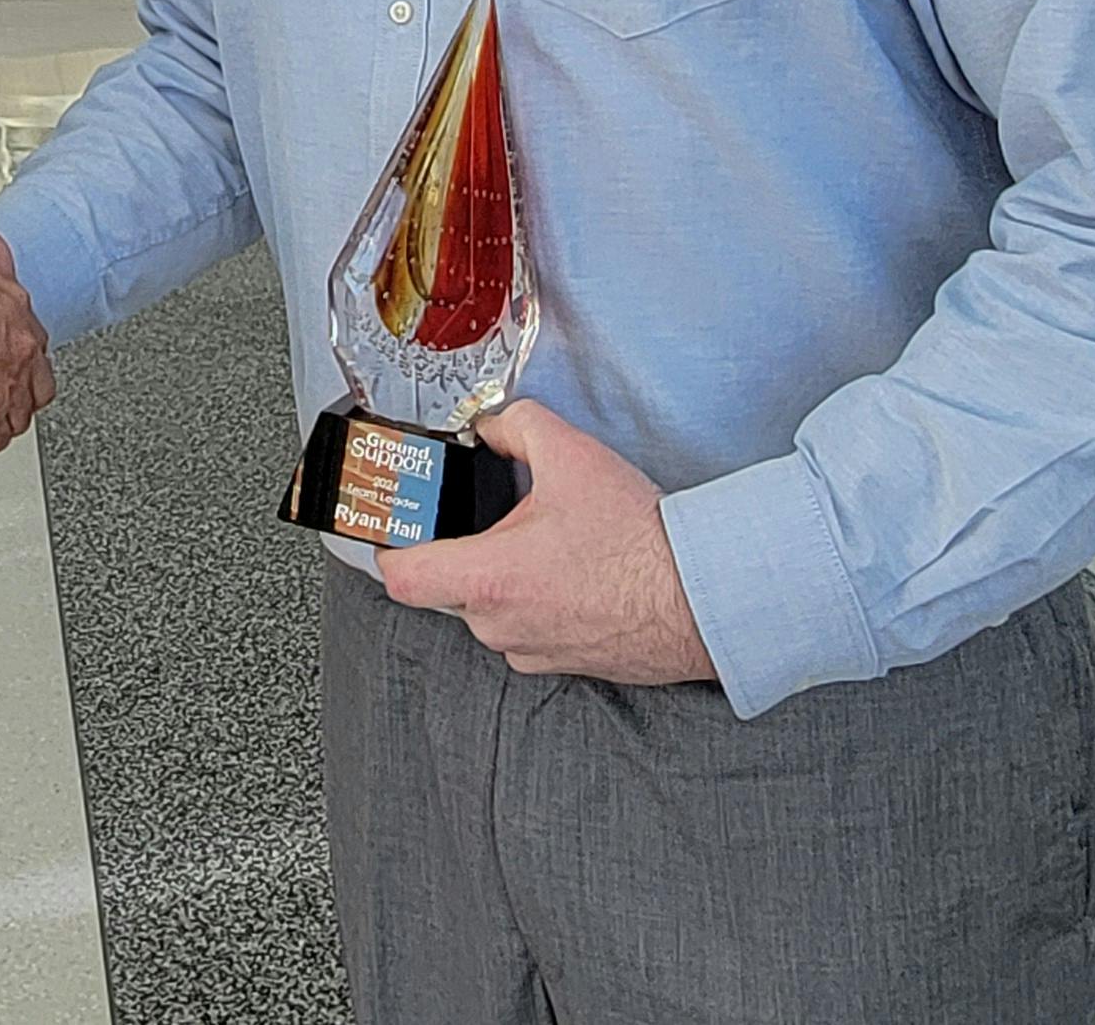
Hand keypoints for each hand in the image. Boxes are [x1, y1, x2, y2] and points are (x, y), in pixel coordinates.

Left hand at [374, 401, 714, 687]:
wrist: (702, 597)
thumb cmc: (641, 542)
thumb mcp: (572, 455)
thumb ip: (516, 426)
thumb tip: (492, 427)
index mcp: (487, 579)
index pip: (399, 576)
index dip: (393, 546)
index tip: (403, 527)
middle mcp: (499, 625)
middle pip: (446, 588)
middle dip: (467, 552)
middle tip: (499, 522)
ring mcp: (530, 652)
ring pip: (490, 611)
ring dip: (507, 580)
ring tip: (551, 548)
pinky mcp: (562, 666)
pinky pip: (528, 631)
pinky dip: (541, 605)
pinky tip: (575, 577)